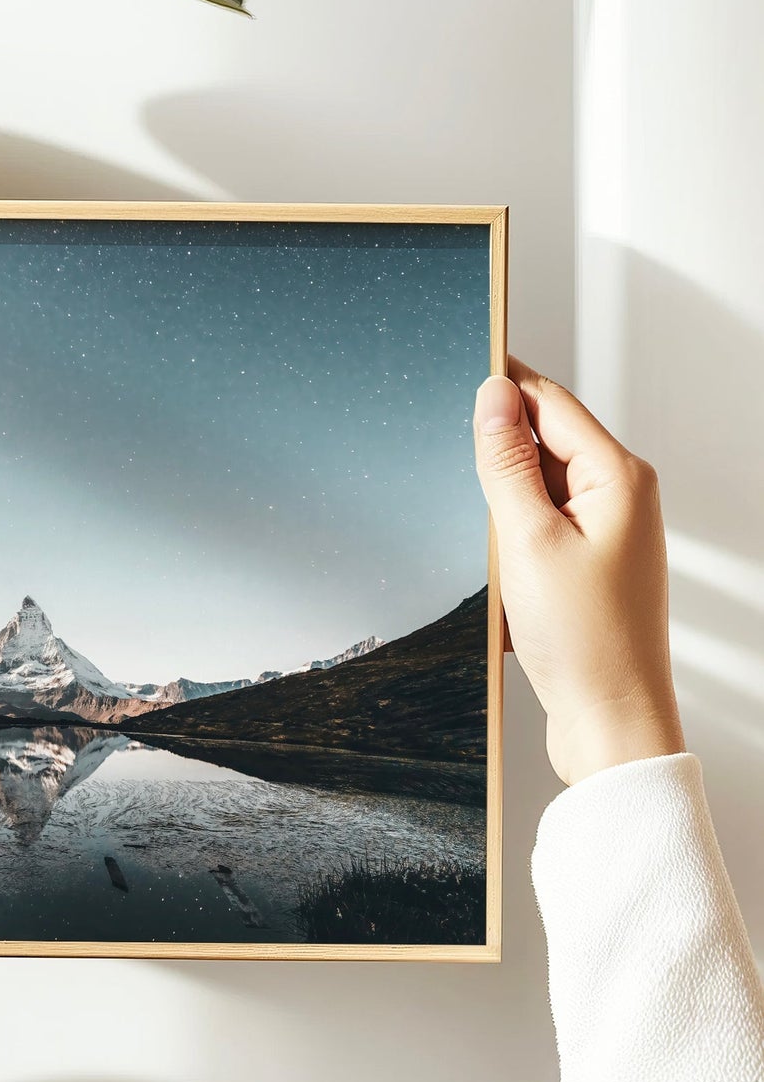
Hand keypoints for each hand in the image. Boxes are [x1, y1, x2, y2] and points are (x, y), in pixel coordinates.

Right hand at [474, 358, 684, 785]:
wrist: (611, 722)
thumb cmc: (584, 641)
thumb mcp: (528, 540)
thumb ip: (506, 463)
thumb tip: (493, 396)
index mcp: (619, 478)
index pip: (550, 403)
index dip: (503, 382)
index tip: (461, 359)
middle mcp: (621, 498)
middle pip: (543, 443)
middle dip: (496, 455)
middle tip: (459, 473)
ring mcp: (606, 534)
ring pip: (535, 491)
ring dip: (501, 509)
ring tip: (494, 553)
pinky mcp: (588, 566)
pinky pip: (538, 530)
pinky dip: (510, 543)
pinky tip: (501, 577)